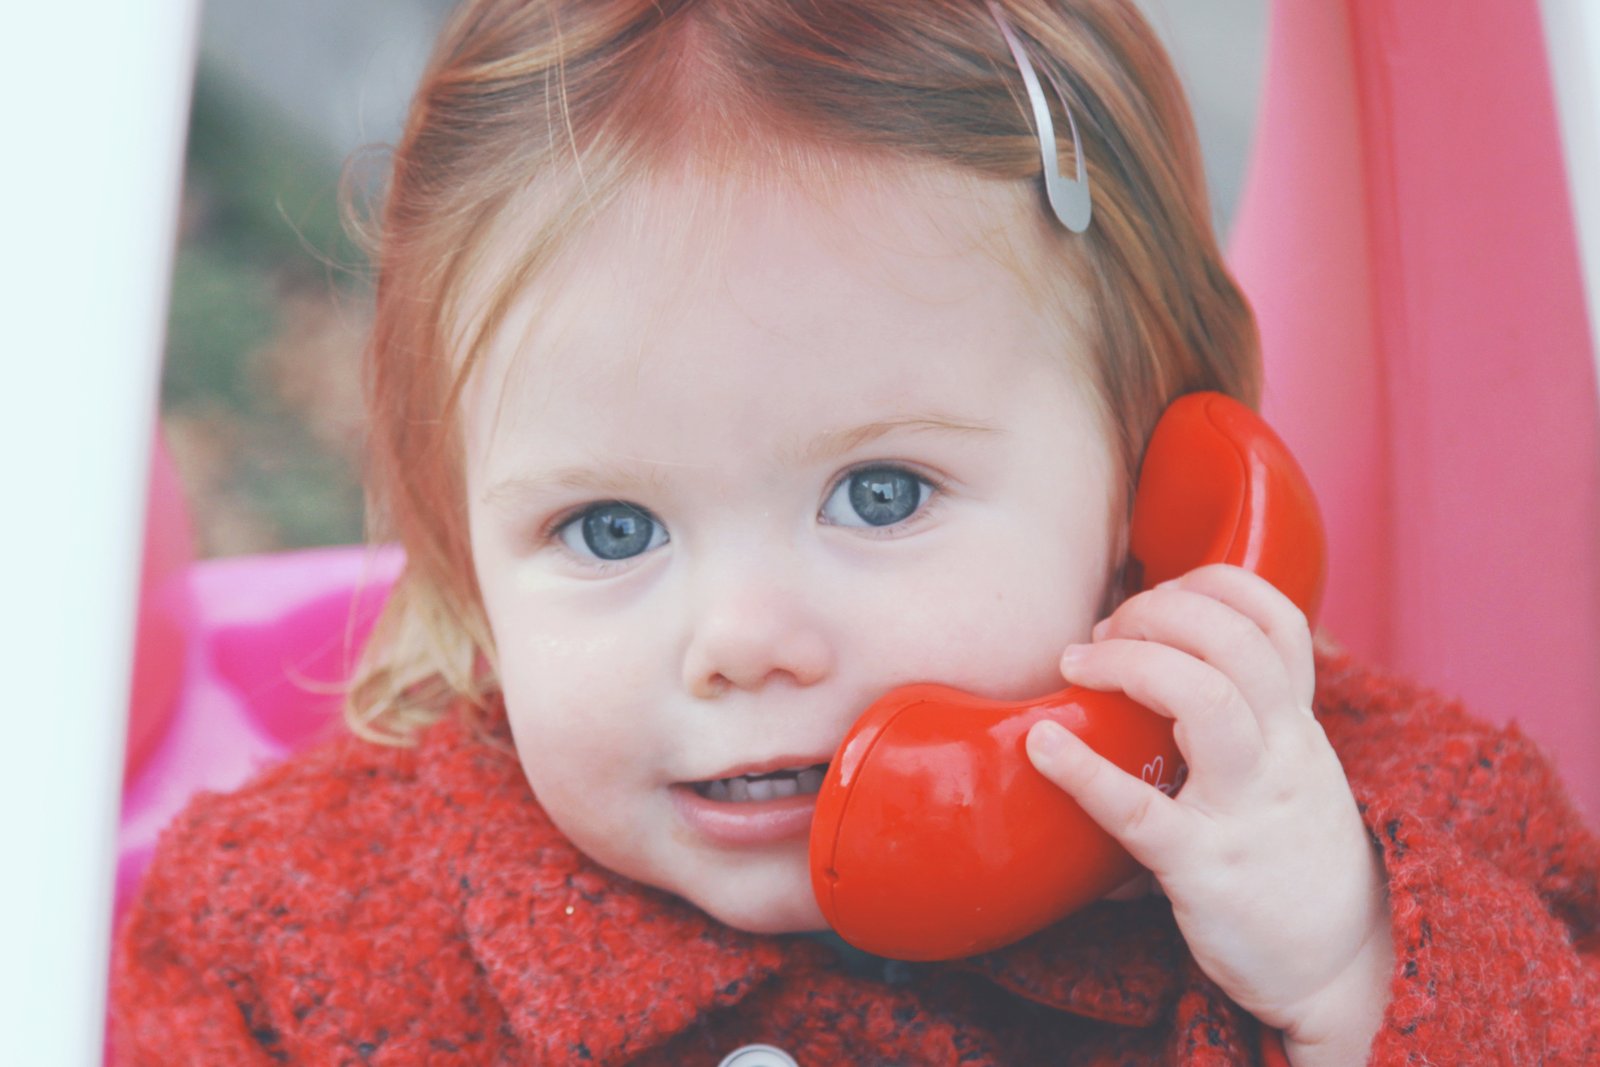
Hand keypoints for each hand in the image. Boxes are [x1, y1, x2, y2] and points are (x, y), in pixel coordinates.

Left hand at [1025, 564, 1392, 1066]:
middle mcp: (1282, 752)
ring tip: (1075, 664)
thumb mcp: (1292, 775)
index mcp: (1296, 727)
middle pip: (1233, 640)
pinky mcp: (1205, 867)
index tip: (1156, 595)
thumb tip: (1162, 671)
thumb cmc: (1294, 860)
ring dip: (1130, 662)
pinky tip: (1042, 745)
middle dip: (1158, 611)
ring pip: (1206, 698)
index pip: (1276, 620)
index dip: (1211, 587)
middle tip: (1102, 631)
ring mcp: (1245, 807)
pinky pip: (1142, 811)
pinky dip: (1085, 772)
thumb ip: (1246, 721)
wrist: (1340, 969)